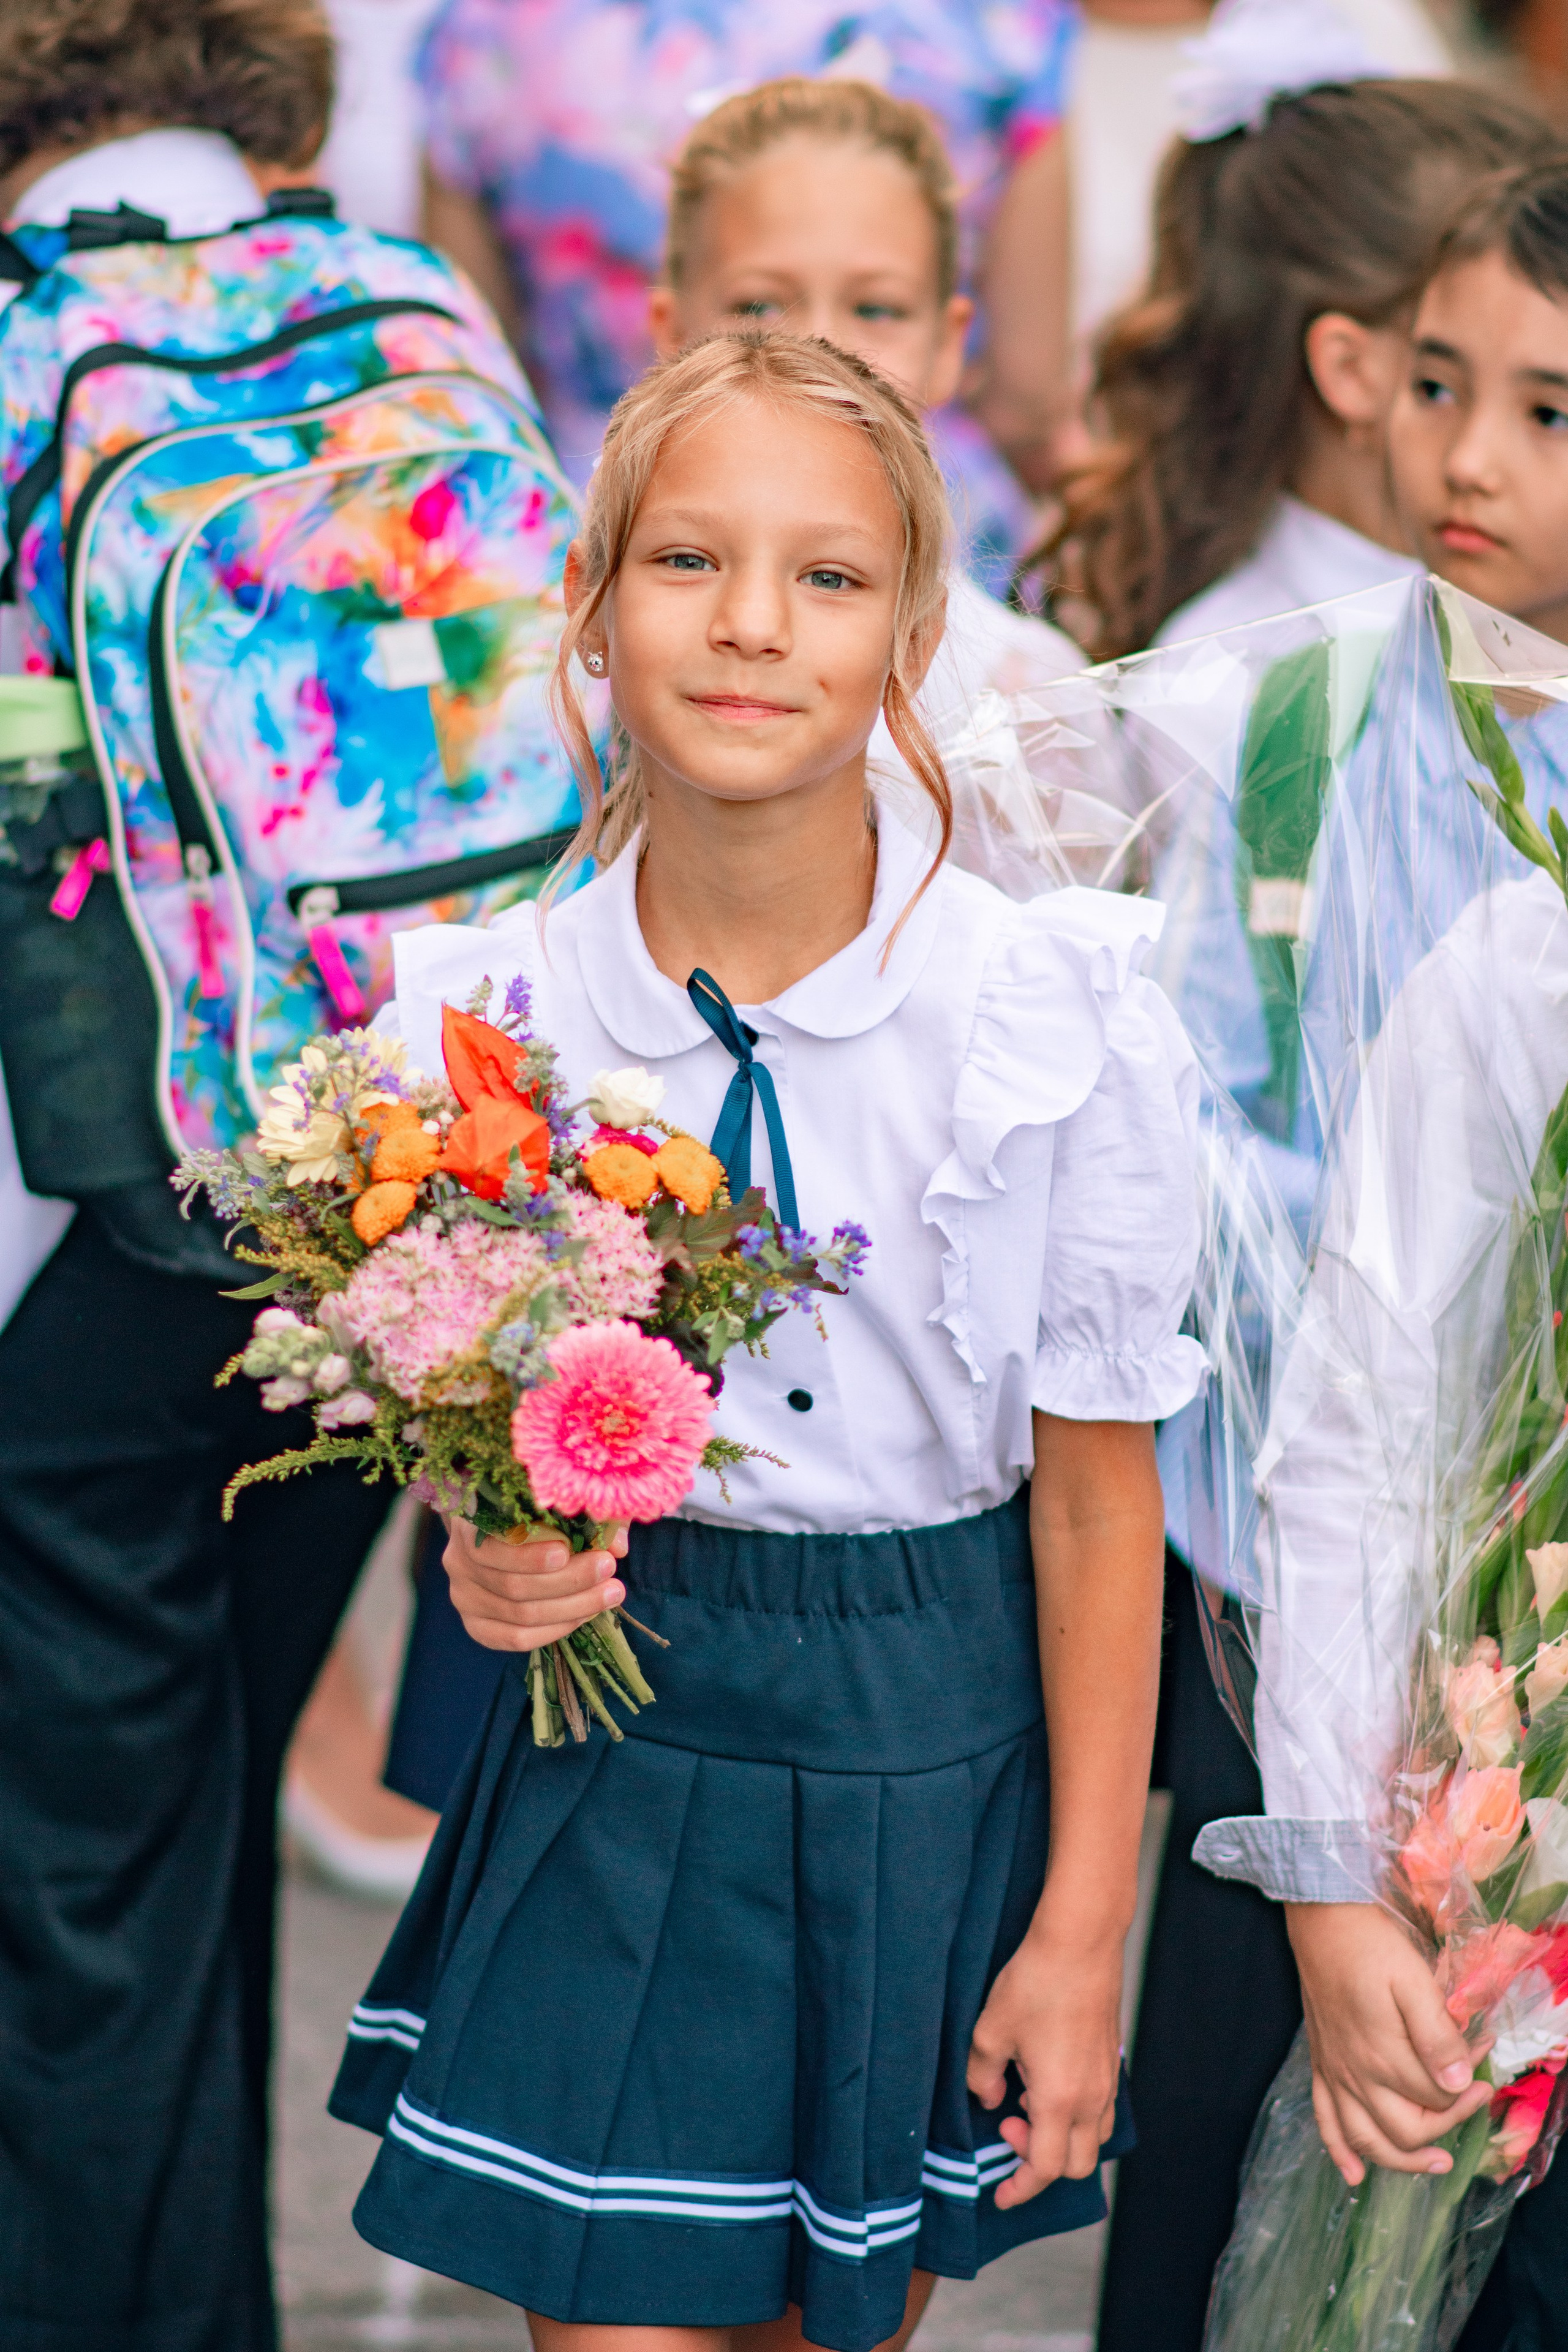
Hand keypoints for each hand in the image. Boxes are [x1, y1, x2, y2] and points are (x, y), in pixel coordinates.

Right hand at [442, 1518, 628, 1651]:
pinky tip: (586, 1614)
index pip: (491, 1547)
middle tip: (608, 1568)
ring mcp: (464, 1598)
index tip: (568, 1551)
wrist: (500, 1534)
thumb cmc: (533, 1511)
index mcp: (468, 1524)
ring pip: (520, 1615)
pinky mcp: (476, 1626)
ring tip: (612, 1593)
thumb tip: (616, 1545)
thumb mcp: (554, 1502)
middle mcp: (457, 1562)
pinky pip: (515, 1639)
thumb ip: (584, 1515)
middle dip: (568, 1581)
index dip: (528, 1555)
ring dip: (572, 1606)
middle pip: (513, 1586)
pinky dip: (555, 1629)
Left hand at [967, 1921, 1122, 2204]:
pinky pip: (1100, 2109)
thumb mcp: (990, 2030)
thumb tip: (988, 2100)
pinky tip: (1048, 2079)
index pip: (1047, 2169)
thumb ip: (981, 2076)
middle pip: (1077, 2165)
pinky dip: (1076, 2114)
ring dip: (1061, 2137)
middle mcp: (1092, 2098)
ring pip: (1093, 2137)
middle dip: (1041, 2163)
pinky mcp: (1113, 2061)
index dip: (1022, 2188)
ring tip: (1027, 2097)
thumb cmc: (1036, 1983)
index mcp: (1060, 2099)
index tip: (1001, 2193)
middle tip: (1009, 2126)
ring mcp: (1108, 2080)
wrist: (1081, 1941)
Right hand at [1286, 1902, 1493, 2184]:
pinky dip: (1339, 2152)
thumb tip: (1459, 2082)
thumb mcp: (1413, 1980)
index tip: (1488, 2059)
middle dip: (1448, 2125)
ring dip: (1401, 2162)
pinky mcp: (1321, 2063)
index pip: (1437, 2097)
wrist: (1322, 1920)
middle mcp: (1357, 2073)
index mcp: (1384, 2054)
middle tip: (1475, 2100)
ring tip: (1436, 2164)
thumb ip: (1436, 2034)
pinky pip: (1324, 2120)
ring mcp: (1336, 2072)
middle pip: (1408, 2129)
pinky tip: (1353, 2176)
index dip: (1468, 2089)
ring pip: (1367, 2139)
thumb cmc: (1372, 1946)